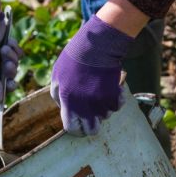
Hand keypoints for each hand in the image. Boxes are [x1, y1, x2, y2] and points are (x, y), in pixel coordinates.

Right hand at [0, 12, 22, 104]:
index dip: (6, 88)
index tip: (10, 85)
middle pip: (10, 78)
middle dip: (10, 71)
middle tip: (7, 64)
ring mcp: (2, 57)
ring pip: (16, 65)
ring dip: (11, 57)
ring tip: (3, 49)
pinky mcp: (10, 47)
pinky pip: (20, 54)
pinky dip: (15, 49)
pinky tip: (7, 42)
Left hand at [50, 15, 134, 135]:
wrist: (96, 46)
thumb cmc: (75, 58)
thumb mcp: (57, 75)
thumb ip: (59, 94)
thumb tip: (64, 107)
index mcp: (68, 101)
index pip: (72, 128)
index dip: (77, 129)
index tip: (80, 125)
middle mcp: (84, 105)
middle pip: (92, 130)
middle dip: (93, 124)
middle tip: (94, 115)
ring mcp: (100, 102)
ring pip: (106, 116)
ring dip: (104, 107)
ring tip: (101, 92)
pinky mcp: (114, 96)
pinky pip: (118, 106)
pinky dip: (116, 100)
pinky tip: (112, 89)